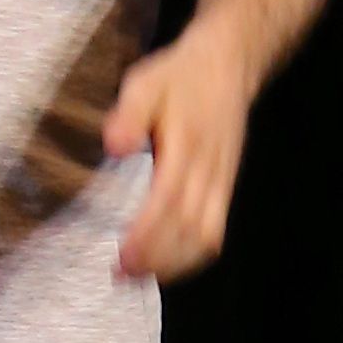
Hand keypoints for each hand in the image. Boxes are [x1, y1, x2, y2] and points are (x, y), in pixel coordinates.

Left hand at [102, 20, 252, 281]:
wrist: (228, 65)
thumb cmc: (180, 76)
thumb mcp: (146, 82)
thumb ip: (130, 114)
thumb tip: (114, 146)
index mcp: (189, 145)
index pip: (170, 200)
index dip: (148, 234)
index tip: (123, 257)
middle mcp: (209, 169)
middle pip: (189, 227)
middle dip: (158, 258)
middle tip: (122, 277)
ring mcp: (221, 181)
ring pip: (206, 235)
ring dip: (174, 263)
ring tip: (139, 277)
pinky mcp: (225, 187)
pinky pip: (214, 231)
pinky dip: (192, 255)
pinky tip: (166, 265)